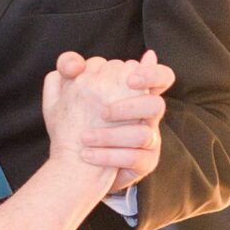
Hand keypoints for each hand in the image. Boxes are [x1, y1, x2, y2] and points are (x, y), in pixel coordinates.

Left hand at [50, 48, 171, 181]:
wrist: (79, 164)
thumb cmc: (77, 122)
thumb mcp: (69, 94)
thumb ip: (69, 71)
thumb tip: (74, 64)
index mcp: (136, 94)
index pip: (161, 77)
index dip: (152, 74)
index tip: (130, 80)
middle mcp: (147, 116)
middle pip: (156, 105)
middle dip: (129, 107)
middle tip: (102, 112)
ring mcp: (150, 141)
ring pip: (144, 135)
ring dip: (112, 135)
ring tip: (84, 138)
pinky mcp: (145, 163)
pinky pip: (135, 159)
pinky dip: (108, 156)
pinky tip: (86, 154)